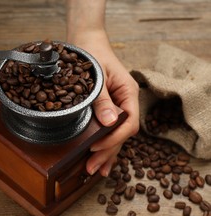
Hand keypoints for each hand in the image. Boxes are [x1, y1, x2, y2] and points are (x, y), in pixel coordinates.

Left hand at [71, 30, 138, 176]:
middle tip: (91, 168)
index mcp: (129, 94)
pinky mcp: (107, 111)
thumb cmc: (92, 55)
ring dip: (106, 154)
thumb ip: (103, 99)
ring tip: (95, 171)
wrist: (87, 43)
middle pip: (122, 135)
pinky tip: (100, 161)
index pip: (129, 124)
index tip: (95, 147)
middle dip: (107, 153)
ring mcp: (117, 108)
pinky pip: (109, 132)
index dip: (113, 139)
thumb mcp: (97, 76)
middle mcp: (126, 104)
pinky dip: (104, 146)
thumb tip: (110, 123)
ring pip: (116, 136)